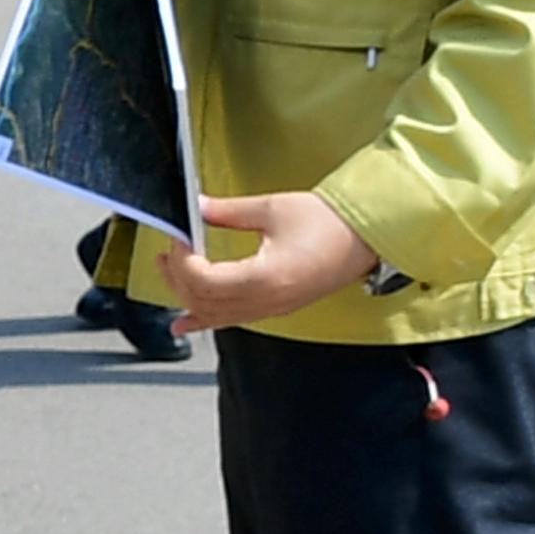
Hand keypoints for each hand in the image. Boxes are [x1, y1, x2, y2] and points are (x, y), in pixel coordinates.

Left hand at [164, 192, 377, 334]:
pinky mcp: (275, 309)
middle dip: (178, 276)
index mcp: (266, 277)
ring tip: (168, 270)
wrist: (366, 239)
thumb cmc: (330, 223)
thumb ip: (228, 212)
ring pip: (214, 314)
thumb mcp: (272, 209)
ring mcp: (271, 309)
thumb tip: (196, 208)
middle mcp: (267, 301)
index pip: (205, 280)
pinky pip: (231, 320)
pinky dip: (204, 320)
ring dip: (186, 295)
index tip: (179, 236)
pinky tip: (183, 324)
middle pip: (204, 300)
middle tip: (168, 250)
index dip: (183, 260)